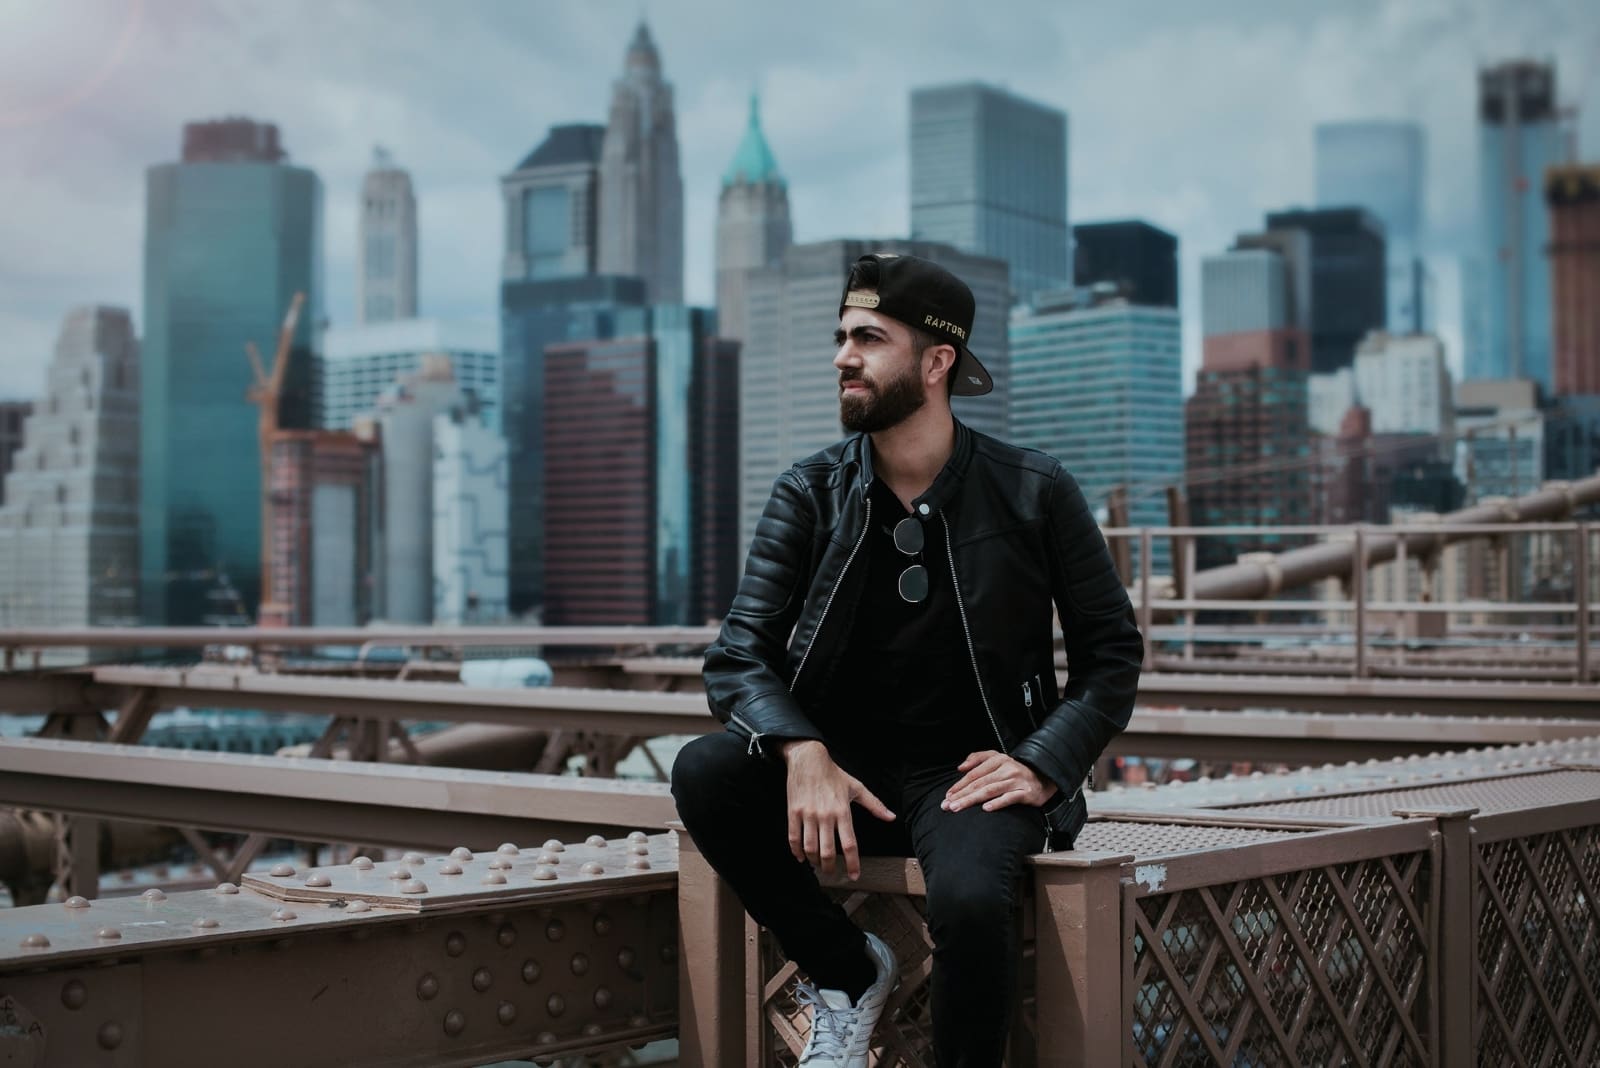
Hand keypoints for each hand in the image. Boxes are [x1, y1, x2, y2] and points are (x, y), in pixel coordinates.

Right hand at [783, 740, 895, 879]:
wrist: (808, 759)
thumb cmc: (834, 774)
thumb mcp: (857, 788)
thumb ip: (875, 805)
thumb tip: (891, 817)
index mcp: (842, 811)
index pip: (849, 843)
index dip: (852, 863)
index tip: (854, 875)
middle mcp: (825, 815)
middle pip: (827, 851)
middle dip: (830, 867)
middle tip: (832, 873)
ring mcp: (808, 814)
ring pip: (810, 847)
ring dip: (814, 861)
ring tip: (818, 865)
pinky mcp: (793, 812)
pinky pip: (793, 837)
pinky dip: (796, 851)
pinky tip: (801, 857)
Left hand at [942, 750, 1058, 812]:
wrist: (1043, 778)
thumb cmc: (1016, 771)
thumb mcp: (998, 759)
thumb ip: (978, 759)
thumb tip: (960, 767)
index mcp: (998, 760)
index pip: (974, 774)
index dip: (960, 785)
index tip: (948, 795)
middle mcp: (1006, 768)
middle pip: (979, 783)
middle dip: (961, 795)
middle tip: (947, 805)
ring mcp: (1016, 780)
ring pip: (990, 790)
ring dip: (971, 800)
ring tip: (958, 807)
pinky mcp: (1025, 793)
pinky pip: (1009, 798)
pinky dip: (997, 803)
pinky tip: (986, 809)